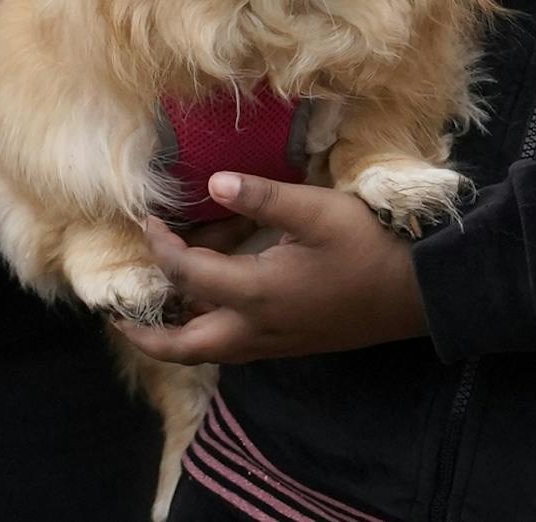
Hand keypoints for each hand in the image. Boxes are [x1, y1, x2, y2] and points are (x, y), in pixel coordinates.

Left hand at [114, 174, 427, 364]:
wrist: (417, 294)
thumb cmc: (368, 246)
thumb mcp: (317, 211)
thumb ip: (263, 197)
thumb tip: (214, 183)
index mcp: (255, 294)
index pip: (188, 275)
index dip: (161, 248)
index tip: (146, 222)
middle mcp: (256, 329)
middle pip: (184, 346)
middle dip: (146, 334)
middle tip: (118, 316)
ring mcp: (274, 343)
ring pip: (208, 351)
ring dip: (175, 337)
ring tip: (155, 313)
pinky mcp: (291, 344)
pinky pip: (233, 347)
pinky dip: (207, 333)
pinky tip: (210, 309)